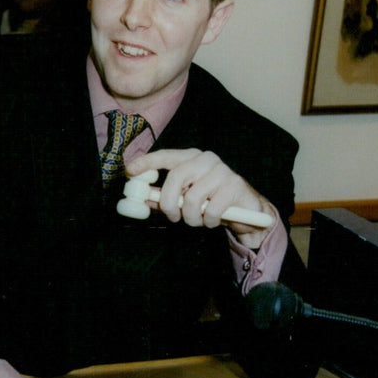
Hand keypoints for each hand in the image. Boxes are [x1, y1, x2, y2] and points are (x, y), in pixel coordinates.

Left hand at [126, 148, 277, 247]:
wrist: (248, 212)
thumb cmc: (212, 203)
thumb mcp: (187, 200)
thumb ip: (167, 198)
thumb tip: (143, 199)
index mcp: (192, 158)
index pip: (166, 156)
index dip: (147, 162)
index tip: (130, 172)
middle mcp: (206, 160)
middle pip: (176, 177)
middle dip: (169, 202)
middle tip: (172, 217)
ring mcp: (222, 171)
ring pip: (192, 198)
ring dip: (192, 218)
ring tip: (200, 220)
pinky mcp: (235, 186)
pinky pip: (211, 210)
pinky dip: (209, 221)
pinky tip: (215, 219)